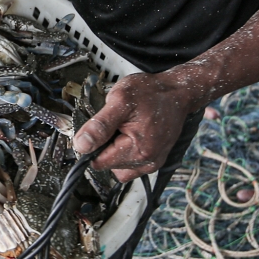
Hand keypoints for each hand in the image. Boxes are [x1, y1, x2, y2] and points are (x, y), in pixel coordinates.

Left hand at [76, 71, 198, 182]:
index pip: (98, 162)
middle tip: (115, 123)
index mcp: (137, 150)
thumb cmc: (151, 93)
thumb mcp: (119, 100)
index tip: (99, 128)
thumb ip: (99, 125)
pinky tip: (130, 134)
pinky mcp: (155, 160)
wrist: (177, 91)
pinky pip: (130, 164)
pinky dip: (126, 152)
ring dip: (115, 151)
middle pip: (108, 165)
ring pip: (118, 167)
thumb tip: (81, 145)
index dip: (92, 145)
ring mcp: (152, 163)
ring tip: (123, 128)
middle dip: (105, 146)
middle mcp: (147, 163)